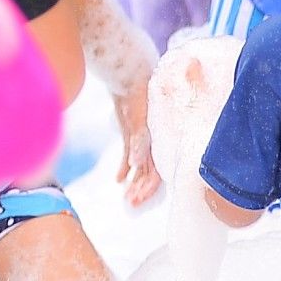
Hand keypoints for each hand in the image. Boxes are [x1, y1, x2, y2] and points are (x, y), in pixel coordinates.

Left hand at [115, 86, 161, 207]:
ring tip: (126, 197)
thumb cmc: (140, 95)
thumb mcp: (139, 118)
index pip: (158, 172)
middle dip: (141, 189)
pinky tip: (119, 180)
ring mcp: (144, 139)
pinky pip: (131, 155)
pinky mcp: (134, 134)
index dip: (149, 187)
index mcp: (161, 143)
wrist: (132, 77)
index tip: (139, 199)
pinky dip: (126, 167)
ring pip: (141, 167)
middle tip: (131, 203)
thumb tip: (134, 164)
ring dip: (134, 182)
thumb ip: (138, 141)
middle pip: (150, 173)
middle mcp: (155, 143)